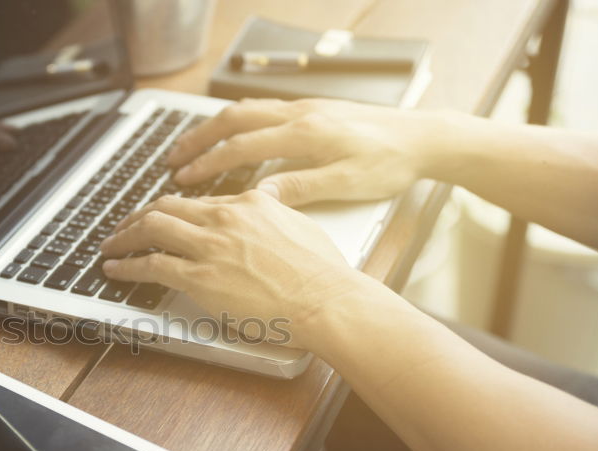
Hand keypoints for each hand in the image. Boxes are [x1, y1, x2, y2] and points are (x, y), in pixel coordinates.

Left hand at [99, 190, 359, 349]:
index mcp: (249, 203)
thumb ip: (275, 212)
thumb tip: (266, 204)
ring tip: (110, 246)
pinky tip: (115, 269)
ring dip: (124, 237)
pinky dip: (127, 266)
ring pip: (151, 228)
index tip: (161, 218)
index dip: (173, 211)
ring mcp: (210, 246)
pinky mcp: (200, 277)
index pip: (198, 202)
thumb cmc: (321, 273)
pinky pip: (151, 264)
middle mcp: (225, 218)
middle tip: (124, 227)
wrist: (325, 299)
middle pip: (166, 207)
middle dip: (138, 216)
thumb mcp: (299, 224)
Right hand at [168, 98, 442, 205]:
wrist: (425, 137)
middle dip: (198, 138)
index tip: (183, 178)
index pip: (242, 146)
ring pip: (247, 110)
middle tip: (172, 157)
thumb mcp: (346, 184)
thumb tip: (259, 195)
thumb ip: (300, 187)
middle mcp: (300, 115)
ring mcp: (305, 109)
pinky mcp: (313, 110)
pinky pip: (264, 109)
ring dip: (215, 127)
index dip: (208, 163)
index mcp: (305, 134)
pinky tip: (233, 134)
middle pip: (234, 119)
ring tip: (192, 145)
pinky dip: (238, 121)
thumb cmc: (391, 163)